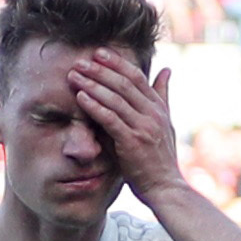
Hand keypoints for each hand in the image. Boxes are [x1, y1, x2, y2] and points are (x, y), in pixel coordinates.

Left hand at [64, 52, 184, 197]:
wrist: (166, 188)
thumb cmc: (161, 158)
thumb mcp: (166, 123)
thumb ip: (162, 96)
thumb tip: (165, 70)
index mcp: (158, 108)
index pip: (137, 77)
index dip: (117, 62)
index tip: (99, 52)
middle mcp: (152, 114)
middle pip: (124, 83)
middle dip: (100, 70)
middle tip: (81, 61)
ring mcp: (143, 127)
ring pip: (115, 98)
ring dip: (92, 85)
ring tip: (74, 76)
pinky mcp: (132, 142)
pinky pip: (110, 119)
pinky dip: (94, 106)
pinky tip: (80, 97)